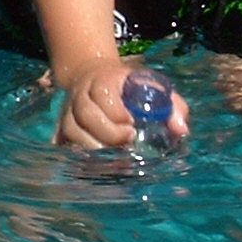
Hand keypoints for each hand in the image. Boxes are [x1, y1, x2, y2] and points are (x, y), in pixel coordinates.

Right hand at [51, 58, 191, 148]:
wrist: (93, 76)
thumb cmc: (131, 87)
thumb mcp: (155, 87)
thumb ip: (173, 106)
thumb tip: (180, 130)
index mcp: (103, 80)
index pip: (104, 96)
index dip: (117, 113)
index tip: (133, 125)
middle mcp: (81, 95)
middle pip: (85, 115)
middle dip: (108, 134)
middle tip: (128, 141)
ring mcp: (68, 112)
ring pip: (72, 132)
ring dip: (95, 149)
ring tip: (117, 157)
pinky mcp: (62, 127)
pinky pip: (63, 144)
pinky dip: (78, 157)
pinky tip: (98, 165)